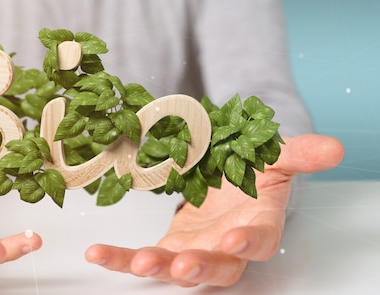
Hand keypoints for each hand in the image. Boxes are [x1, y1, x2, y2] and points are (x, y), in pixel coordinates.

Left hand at [85, 134, 343, 286]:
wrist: (227, 176)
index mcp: (257, 223)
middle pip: (219, 267)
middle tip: (179, 265)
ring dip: (157, 267)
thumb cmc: (253, 170)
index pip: (260, 239)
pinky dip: (121, 258)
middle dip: (200, 267)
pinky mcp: (169, 247)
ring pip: (178, 268)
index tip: (234, 240)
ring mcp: (196, 250)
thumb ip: (299, 153)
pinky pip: (143, 258)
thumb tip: (335, 147)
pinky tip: (98, 254)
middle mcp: (227, 246)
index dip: (249, 242)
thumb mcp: (274, 155)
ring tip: (136, 262)